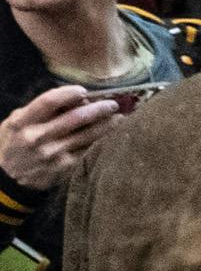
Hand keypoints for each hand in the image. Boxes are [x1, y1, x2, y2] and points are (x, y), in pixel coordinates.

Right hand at [0, 86, 115, 187]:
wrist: (8, 179)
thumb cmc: (13, 144)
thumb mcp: (15, 123)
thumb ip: (38, 110)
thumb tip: (71, 100)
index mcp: (23, 122)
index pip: (49, 102)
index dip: (68, 93)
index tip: (83, 90)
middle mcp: (38, 137)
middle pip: (74, 118)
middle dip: (98, 108)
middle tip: (113, 103)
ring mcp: (52, 153)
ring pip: (87, 135)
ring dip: (106, 125)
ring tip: (119, 117)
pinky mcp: (64, 167)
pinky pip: (87, 149)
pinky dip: (100, 140)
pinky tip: (110, 134)